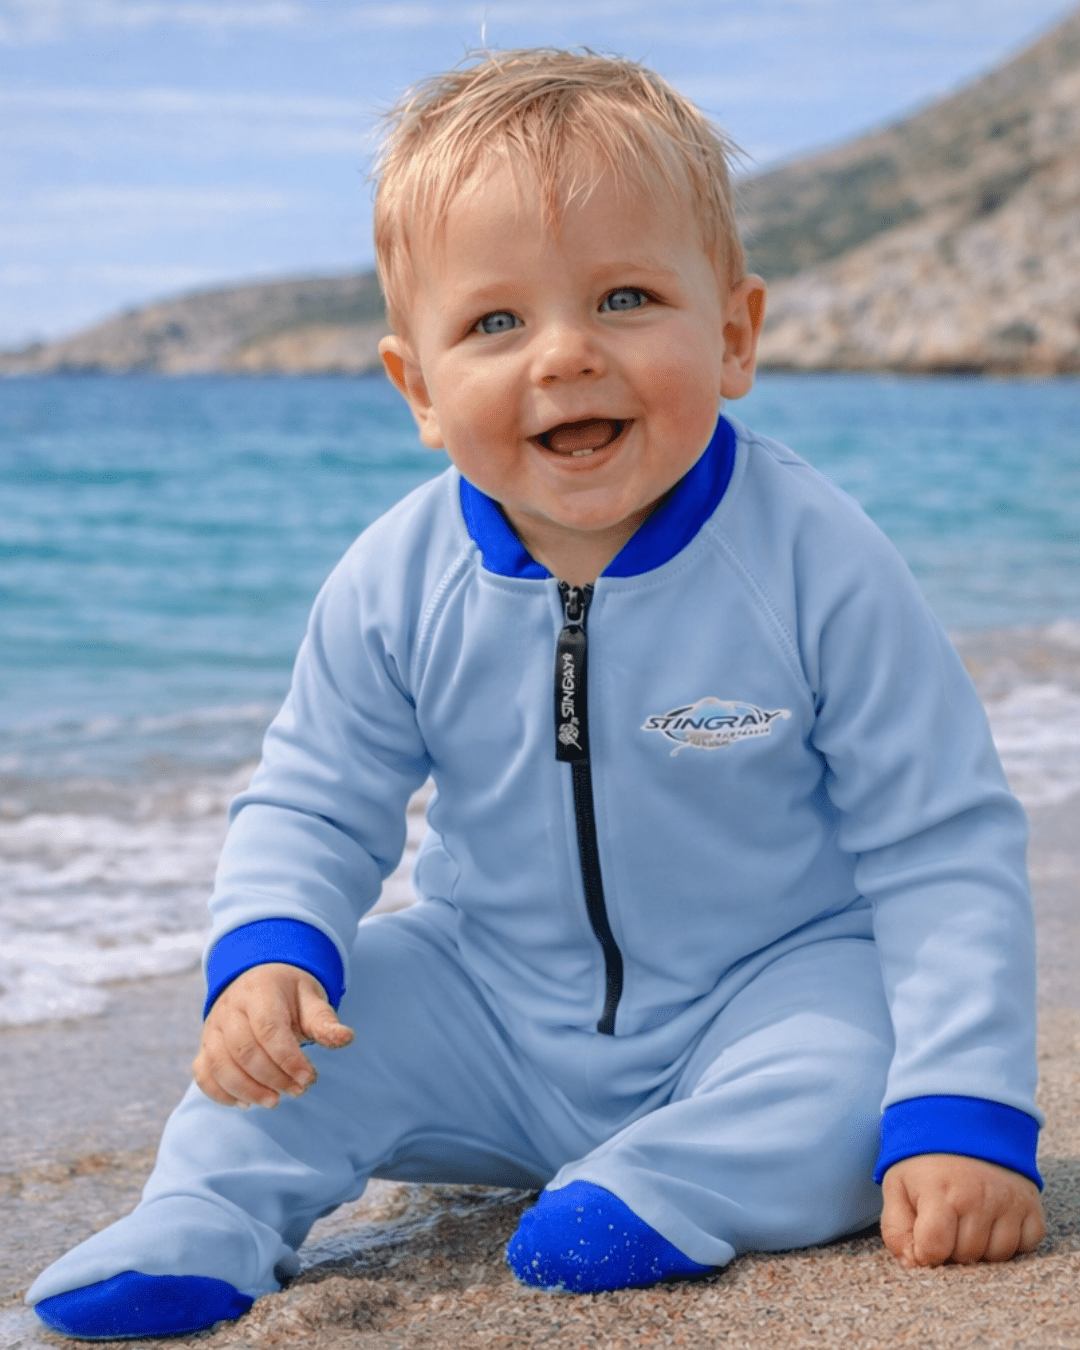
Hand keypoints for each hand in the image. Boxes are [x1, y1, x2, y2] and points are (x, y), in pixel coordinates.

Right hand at [193, 963, 353, 1108]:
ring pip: (220, 1064)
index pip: (269, 1028)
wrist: (259, 980)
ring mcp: (213, 1027)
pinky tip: (246, 1103)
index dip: (288, 1058)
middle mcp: (231, 1008)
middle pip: (244, 1050)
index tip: (309, 1077)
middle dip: (272, 1077)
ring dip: (247, 1090)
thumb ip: (324, 1020)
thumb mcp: (311, 998)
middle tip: (298, 1091)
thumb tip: (346, 1038)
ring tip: (274, 1101)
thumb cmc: (289, 993)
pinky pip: (203, 1073)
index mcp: (260, 991)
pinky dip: (220, 1093)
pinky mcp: (206, 1045)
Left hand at [881, 1153, 1044, 1266]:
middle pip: (966, 1256)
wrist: (966, 1125)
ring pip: (996, 1256)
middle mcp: (977, 1196)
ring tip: (969, 1219)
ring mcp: (1008, 1201)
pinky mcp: (1031, 1205)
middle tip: (947, 1220)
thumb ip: (896, 1229)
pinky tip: (993, 1219)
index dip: (926, 1252)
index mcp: (939, 1190)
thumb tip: (913, 1264)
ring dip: (981, 1247)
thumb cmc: (926, 1162)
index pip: (934, 1249)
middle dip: (953, 1247)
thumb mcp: (898, 1186)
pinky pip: (1025, 1246)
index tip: (925, 1237)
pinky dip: (1011, 1241)